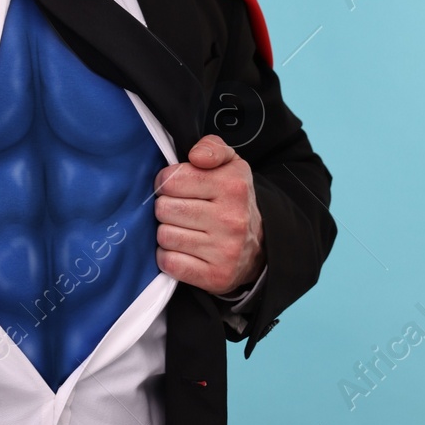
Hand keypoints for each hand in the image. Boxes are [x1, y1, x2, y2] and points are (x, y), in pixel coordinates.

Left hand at [154, 134, 264, 294]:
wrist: (260, 246)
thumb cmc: (233, 200)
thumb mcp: (230, 164)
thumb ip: (211, 147)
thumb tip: (195, 156)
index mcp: (232, 185)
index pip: (171, 179)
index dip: (166, 182)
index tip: (176, 187)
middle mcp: (231, 218)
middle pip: (164, 209)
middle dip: (166, 208)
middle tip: (180, 210)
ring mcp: (225, 250)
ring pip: (164, 236)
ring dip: (167, 233)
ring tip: (183, 230)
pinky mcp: (215, 277)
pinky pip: (169, 263)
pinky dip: (170, 257)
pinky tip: (184, 251)